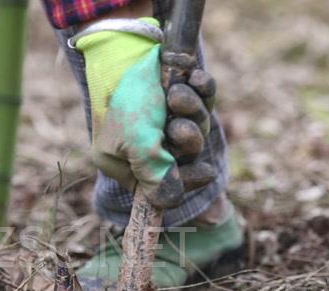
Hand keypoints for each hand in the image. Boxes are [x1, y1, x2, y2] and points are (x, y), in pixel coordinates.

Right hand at [76, 19, 217, 208]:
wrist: (124, 51)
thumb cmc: (127, 101)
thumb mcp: (138, 144)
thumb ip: (155, 175)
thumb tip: (171, 201)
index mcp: (126, 164)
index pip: (162, 189)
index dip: (186, 183)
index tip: (205, 174)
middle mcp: (146, 146)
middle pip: (185, 159)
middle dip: (188, 140)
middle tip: (177, 127)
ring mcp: (165, 119)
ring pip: (198, 128)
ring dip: (192, 111)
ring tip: (177, 95)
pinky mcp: (180, 94)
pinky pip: (204, 98)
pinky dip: (203, 89)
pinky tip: (193, 80)